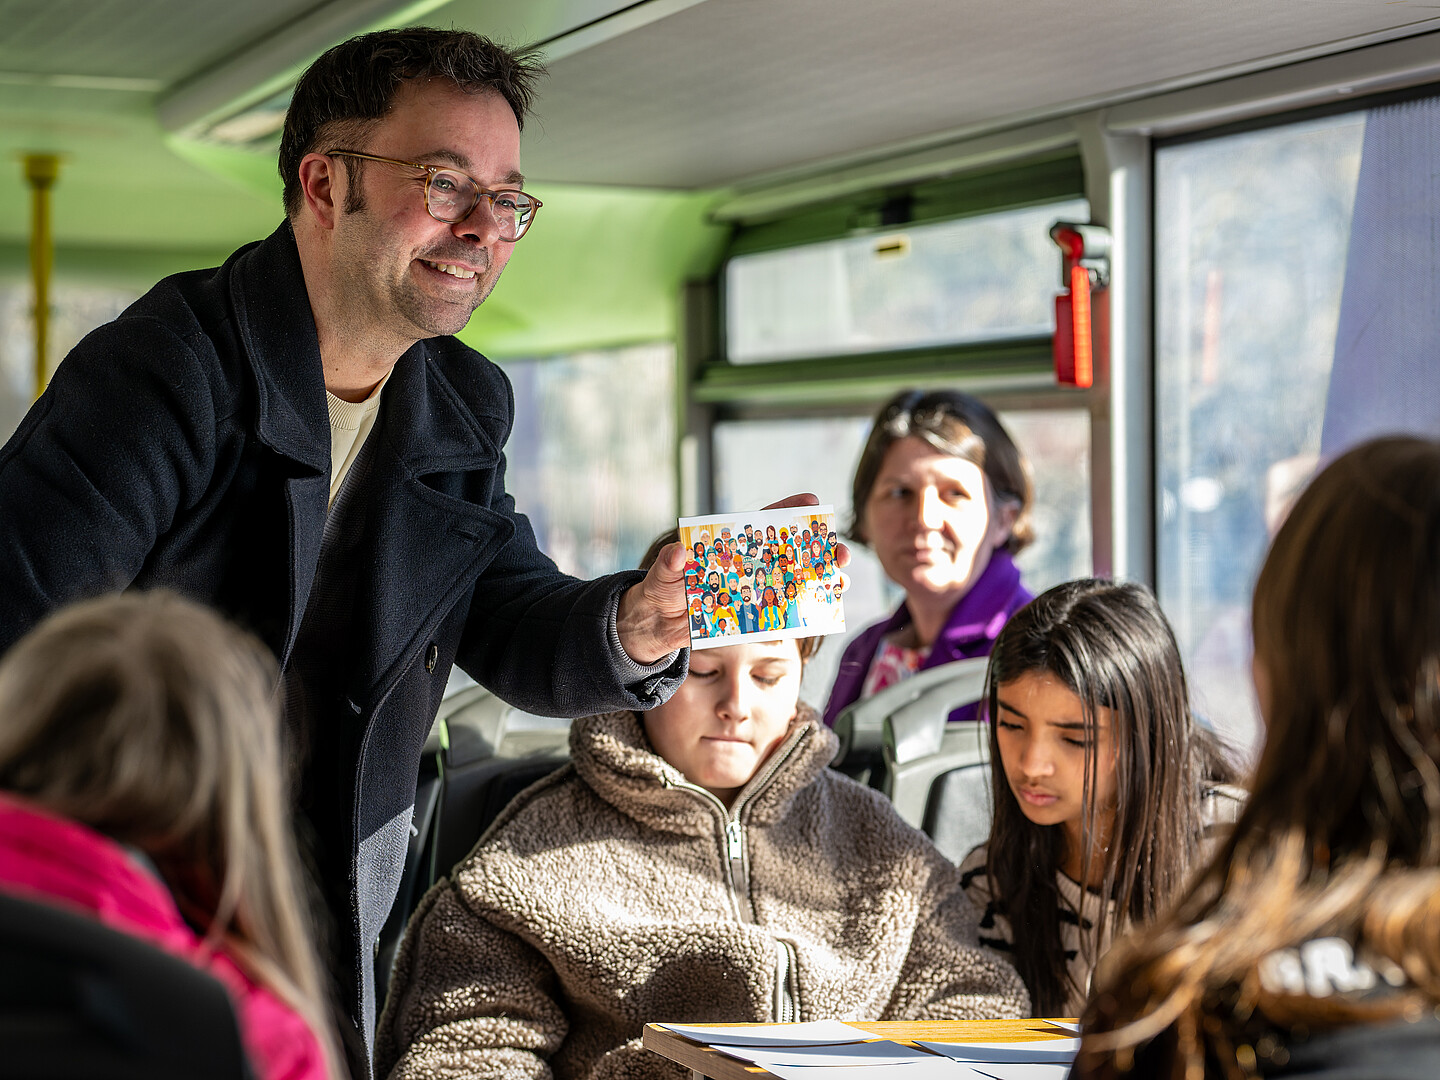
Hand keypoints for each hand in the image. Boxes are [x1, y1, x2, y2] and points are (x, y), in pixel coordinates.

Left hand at [615, 493, 850, 664]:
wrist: (655, 627)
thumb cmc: (658, 592)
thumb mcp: (659, 578)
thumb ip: (667, 566)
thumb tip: (678, 552)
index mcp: (726, 547)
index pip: (759, 524)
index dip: (786, 511)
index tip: (811, 502)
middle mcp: (744, 566)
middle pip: (785, 552)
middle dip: (815, 549)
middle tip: (838, 552)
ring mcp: (750, 590)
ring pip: (790, 580)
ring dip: (818, 579)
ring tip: (841, 582)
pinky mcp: (750, 615)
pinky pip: (780, 610)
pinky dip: (803, 608)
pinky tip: (824, 608)